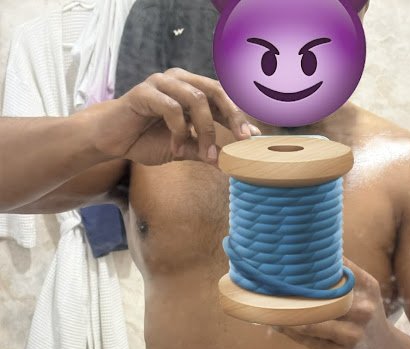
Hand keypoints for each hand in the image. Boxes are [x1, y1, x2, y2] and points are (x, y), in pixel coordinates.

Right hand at [81, 68, 260, 165]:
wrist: (112, 141)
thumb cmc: (145, 140)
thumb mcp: (182, 149)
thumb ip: (205, 151)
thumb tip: (232, 163)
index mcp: (191, 90)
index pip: (222, 97)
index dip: (239, 116)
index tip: (253, 139)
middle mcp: (179, 80)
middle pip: (215, 91)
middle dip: (232, 116)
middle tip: (242, 140)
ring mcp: (161, 83)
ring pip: (196, 98)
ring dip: (205, 130)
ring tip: (205, 154)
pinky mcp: (144, 92)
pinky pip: (172, 108)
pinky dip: (179, 131)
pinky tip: (175, 149)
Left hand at [272, 257, 392, 348]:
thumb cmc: (363, 316)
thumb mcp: (363, 291)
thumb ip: (341, 274)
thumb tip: (305, 250)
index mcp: (366, 287)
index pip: (335, 267)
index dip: (307, 263)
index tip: (283, 257)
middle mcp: (362, 310)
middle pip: (318, 297)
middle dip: (291, 291)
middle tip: (266, 282)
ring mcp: (351, 335)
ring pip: (308, 321)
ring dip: (284, 314)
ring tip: (266, 304)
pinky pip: (306, 340)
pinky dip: (288, 330)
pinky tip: (276, 322)